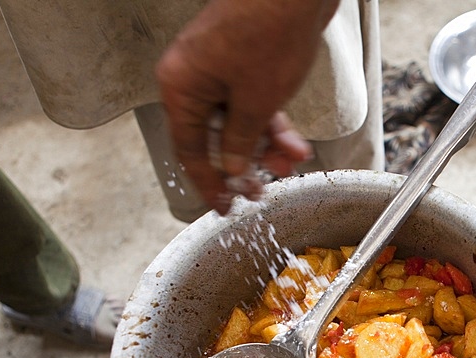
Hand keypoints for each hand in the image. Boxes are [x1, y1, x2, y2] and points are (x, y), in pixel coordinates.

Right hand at [156, 0, 337, 213]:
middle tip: (264, 188)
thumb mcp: (256, 102)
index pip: (188, 151)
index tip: (223, 207)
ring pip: (237, 122)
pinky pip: (251, 103)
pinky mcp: (241, 61)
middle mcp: (192, 77)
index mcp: (181, 87)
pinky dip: (272, 123)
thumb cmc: (268, 31)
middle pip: (214, 137)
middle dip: (245, 164)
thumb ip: (240, 141)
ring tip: (292, 161)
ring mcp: (217, 68)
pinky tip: (294, 141)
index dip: (208, 184)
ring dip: (266, 145)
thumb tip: (231, 169)